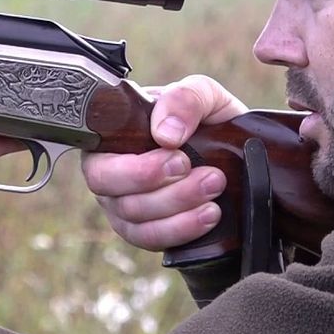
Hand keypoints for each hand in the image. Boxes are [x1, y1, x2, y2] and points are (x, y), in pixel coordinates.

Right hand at [81, 75, 246, 250]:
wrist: (236, 151)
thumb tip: (165, 134)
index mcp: (112, 136)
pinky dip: (181, 229)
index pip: (97, 157)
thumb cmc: (206, 118)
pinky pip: (150, 238)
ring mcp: (122, 204)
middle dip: (159, 187)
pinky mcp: (144, 229)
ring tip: (215, 187)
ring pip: (133, 217)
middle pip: (109, 191)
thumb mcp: (203, 95)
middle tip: (204, 174)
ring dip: (178, 206)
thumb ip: (184, 99)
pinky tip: (209, 214)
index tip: (178, 157)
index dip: (132, 167)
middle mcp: (109, 172)